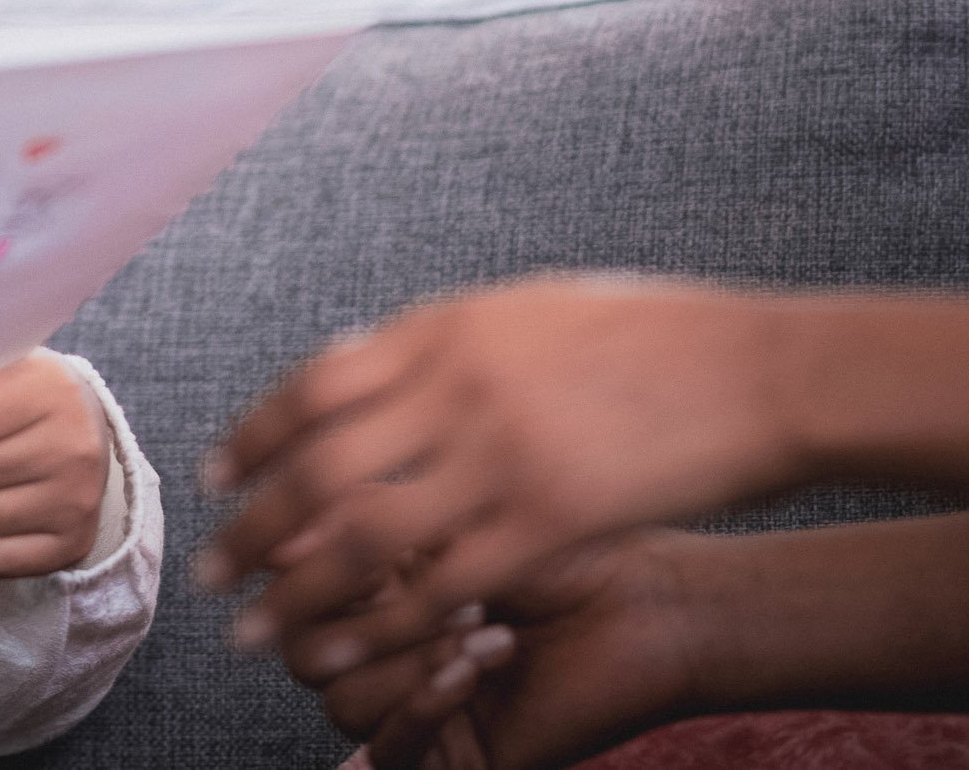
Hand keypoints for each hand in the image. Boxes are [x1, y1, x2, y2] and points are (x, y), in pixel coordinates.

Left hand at [203, 277, 800, 667]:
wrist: (755, 371)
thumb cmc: (649, 338)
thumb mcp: (526, 315)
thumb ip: (443, 347)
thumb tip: (364, 371)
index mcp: (445, 327)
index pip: (313, 386)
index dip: (254, 437)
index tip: (217, 477)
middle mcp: (456, 388)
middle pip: (319, 467)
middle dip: (255, 526)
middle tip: (213, 570)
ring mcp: (499, 456)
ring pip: (362, 538)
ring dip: (297, 591)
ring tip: (257, 632)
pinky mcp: (547, 523)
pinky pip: (439, 588)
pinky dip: (382, 627)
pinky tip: (349, 654)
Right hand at [300, 534, 707, 769]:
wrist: (649, 610)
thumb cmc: (570, 552)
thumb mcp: (453, 523)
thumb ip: (364, 524)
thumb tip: (278, 523)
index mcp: (378, 586)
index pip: (294, 583)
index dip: (303, 558)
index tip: (336, 531)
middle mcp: (387, 646)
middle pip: (298, 645)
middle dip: (349, 609)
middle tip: (421, 579)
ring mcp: (415, 704)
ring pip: (335, 696)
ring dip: (399, 655)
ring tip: (474, 622)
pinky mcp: (449, 755)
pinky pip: (387, 747)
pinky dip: (418, 703)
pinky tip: (467, 665)